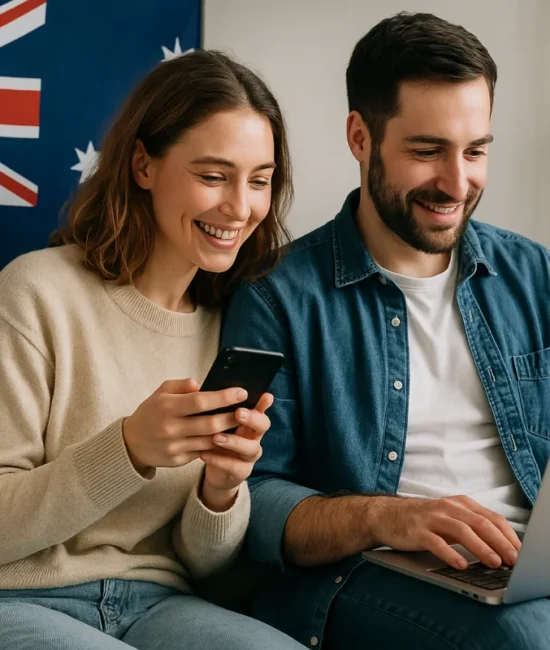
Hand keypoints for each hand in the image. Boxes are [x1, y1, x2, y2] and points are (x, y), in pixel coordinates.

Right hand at [122, 379, 247, 471]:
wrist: (132, 442)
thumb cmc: (152, 412)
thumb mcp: (161, 392)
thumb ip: (181, 385)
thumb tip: (200, 383)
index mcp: (167, 407)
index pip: (200, 401)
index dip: (223, 397)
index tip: (241, 392)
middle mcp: (171, 428)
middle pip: (210, 424)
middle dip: (232, 417)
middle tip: (248, 410)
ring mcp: (175, 446)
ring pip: (210, 441)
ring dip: (229, 433)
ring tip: (242, 423)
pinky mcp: (178, 460)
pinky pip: (203, 452)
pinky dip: (217, 445)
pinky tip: (229, 437)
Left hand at [199, 393, 273, 509]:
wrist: (215, 470)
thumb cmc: (215, 439)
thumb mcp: (215, 422)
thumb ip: (215, 408)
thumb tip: (200, 386)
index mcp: (249, 421)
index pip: (260, 409)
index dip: (264, 404)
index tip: (265, 396)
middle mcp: (254, 437)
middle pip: (263, 426)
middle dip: (253, 419)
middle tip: (239, 413)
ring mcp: (249, 455)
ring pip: (250, 448)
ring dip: (234, 441)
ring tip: (216, 437)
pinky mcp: (242, 471)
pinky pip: (234, 466)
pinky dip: (219, 460)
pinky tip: (204, 454)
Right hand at [371, 495, 521, 569]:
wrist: (385, 515)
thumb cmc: (423, 520)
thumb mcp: (450, 519)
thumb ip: (472, 528)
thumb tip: (502, 549)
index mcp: (460, 503)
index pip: (492, 517)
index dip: (508, 535)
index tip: (520, 553)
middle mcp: (447, 507)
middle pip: (480, 523)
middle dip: (500, 542)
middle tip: (513, 560)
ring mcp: (431, 518)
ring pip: (461, 530)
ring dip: (480, 547)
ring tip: (493, 562)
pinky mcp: (417, 530)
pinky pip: (436, 542)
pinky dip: (450, 554)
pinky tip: (460, 565)